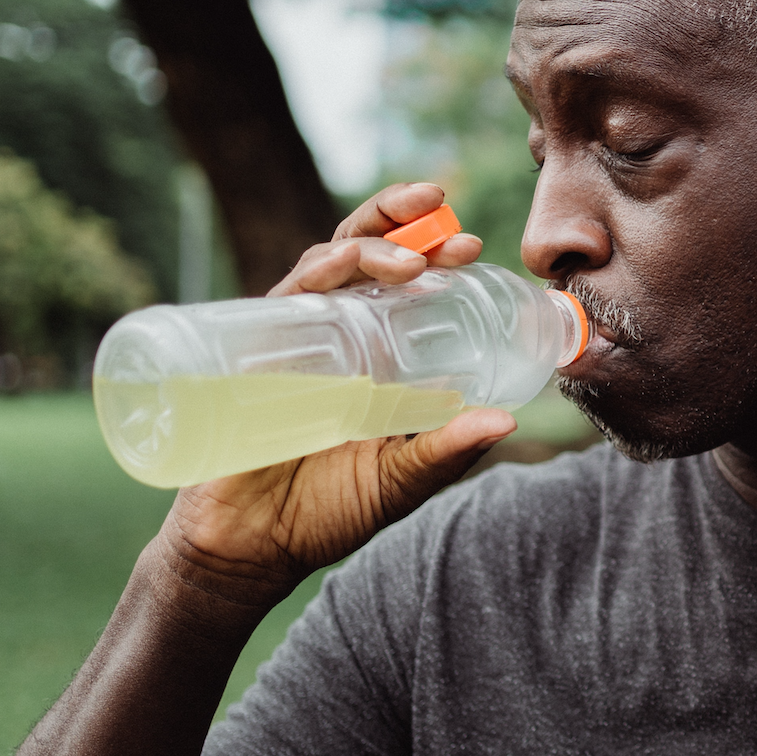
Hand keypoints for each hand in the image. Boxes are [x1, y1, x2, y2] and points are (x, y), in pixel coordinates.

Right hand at [158, 183, 515, 608]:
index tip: (473, 246)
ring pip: (326, 265)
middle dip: (397, 218)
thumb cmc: (326, 511)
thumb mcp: (400, 481)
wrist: (250, 549)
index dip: (435, 254)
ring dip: (367, 245)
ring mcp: (293, 341)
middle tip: (437, 206)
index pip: (405, 285)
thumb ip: (445, 451)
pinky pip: (281, 302)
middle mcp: (335, 335)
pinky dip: (311, 279)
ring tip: (411, 260)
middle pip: (364, 254)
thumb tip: (505, 420)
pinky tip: (338, 271)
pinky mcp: (252, 356)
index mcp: (376, 353)